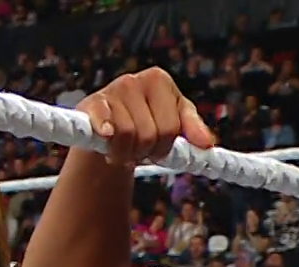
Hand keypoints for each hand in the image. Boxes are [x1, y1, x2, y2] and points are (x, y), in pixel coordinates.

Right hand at [75, 67, 216, 166]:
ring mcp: (112, 90)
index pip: (171, 127)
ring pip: (126, 135)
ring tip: (120, 149)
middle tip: (135, 152)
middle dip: (142, 152)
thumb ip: (192, 128)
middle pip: (149, 134)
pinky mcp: (91, 103)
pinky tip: (106, 137)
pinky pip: (104, 124)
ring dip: (122, 153)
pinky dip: (106, 133)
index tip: (155, 150)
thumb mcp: (172, 119)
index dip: (163, 148)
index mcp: (159, 81)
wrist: (103, 125)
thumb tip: (207, 143)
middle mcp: (135, 80)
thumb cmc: (142, 120)